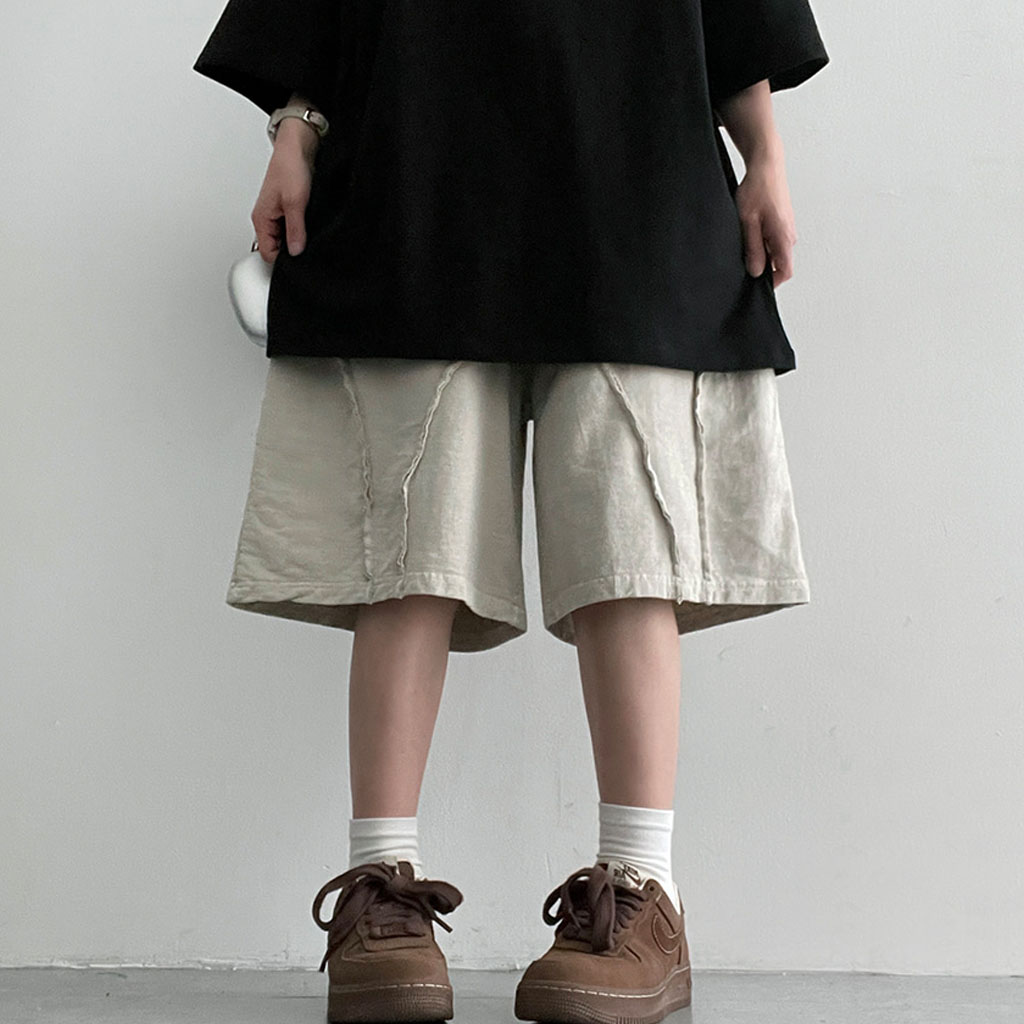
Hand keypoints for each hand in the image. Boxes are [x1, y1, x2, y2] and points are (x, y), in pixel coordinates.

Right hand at [251, 118, 319, 263]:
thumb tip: (296, 252)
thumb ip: (295, 231)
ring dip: (297, 238)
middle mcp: (267, 218)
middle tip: (306, 246)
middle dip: (291, 250)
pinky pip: (293, 227)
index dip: (282, 261)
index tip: (298, 262)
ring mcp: (277, 214)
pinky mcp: (288, 208)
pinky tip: (310, 224)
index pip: (267, 254)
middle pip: (276, 248)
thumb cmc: (290, 167)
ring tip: (308, 231)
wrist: (298, 147)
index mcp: (261, 219)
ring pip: (285, 238)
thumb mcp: (295, 203)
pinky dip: (301, 229)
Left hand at [733, 143, 796, 287]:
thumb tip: (756, 272)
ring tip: (744, 238)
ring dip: (760, 251)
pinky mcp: (782, 222)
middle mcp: (790, 234)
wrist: (766, 164)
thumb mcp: (747, 221)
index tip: (755, 284)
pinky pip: (773, 240)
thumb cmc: (757, 189)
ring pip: (774, 251)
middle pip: (779, 263)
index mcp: (784, 236)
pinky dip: (761, 241)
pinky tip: (748, 230)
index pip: (785, 271)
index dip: (771, 282)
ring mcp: (787, 228)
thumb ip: (752, 248)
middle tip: (742, 258)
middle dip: (762, 266)